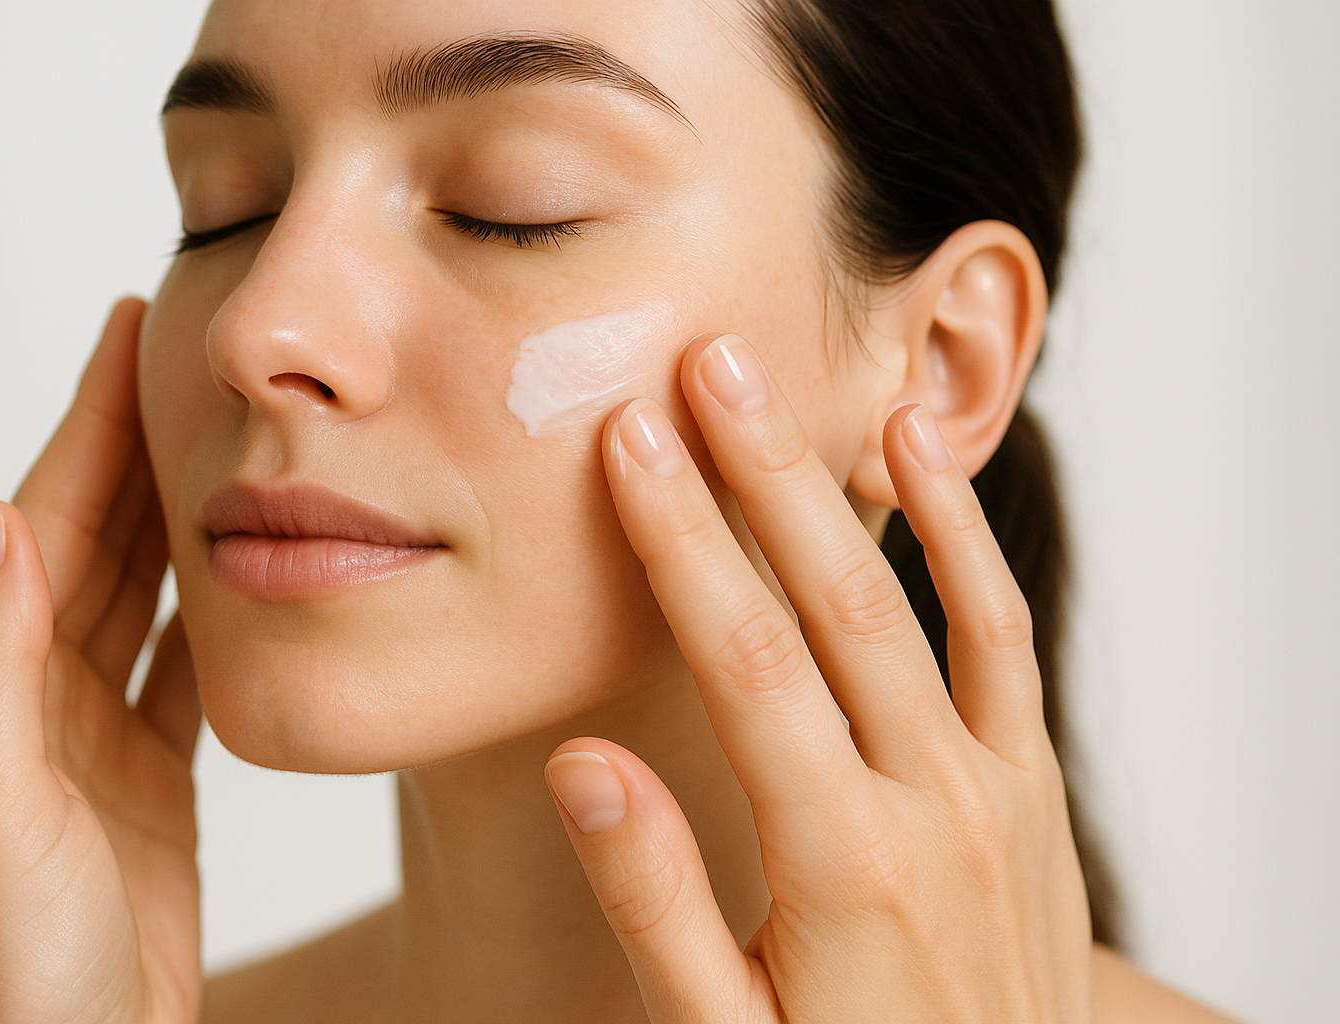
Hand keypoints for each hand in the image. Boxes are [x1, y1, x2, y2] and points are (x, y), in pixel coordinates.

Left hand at [0, 299, 203, 1023]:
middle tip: (187, 359)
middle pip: (103, 534)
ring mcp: (94, 729)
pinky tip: (247, 570)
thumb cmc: (13, 957)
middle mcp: (36, 689)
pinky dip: (215, 604)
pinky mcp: (148, 770)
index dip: (89, 417)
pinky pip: (181, 660)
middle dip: (139, 440)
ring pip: (147, 589)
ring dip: (183, 509)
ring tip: (226, 438)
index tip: (131, 330)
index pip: (50, 517)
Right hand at [545, 334, 1092, 1021]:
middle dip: (761, 474)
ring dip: (859, 483)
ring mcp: (996, 790)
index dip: (683, 542)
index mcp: (840, 860)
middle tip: (709, 363)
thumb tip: (583, 762)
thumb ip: (657, 899)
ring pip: (924, 601)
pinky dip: (967, 540)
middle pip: (835, 602)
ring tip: (803, 385)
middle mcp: (931, 804)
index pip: (746, 660)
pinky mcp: (1029, 788)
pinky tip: (927, 456)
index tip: (632, 443)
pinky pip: (1004, 640)